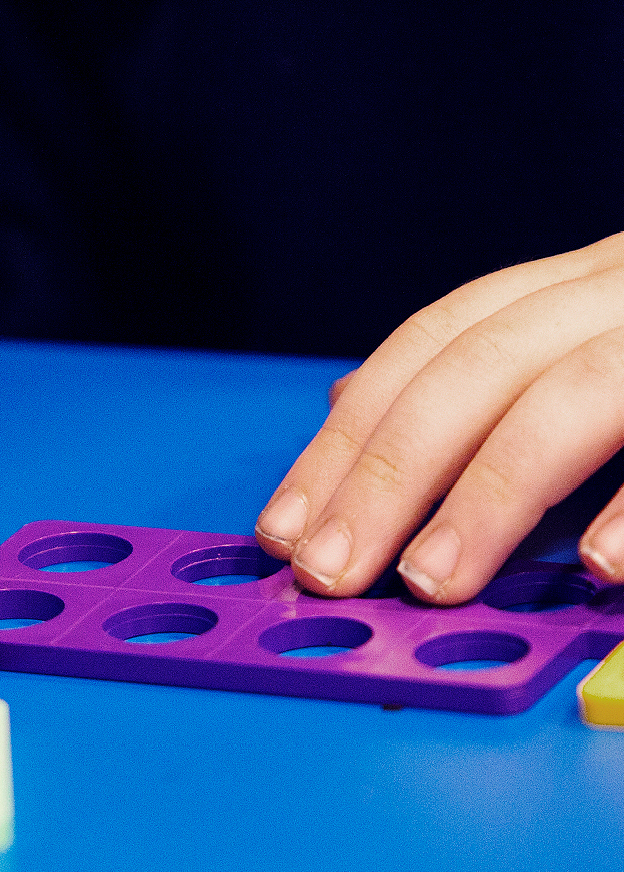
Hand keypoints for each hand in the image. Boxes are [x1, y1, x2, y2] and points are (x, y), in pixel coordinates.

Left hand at [255, 230, 623, 601]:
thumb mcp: (579, 342)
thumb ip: (474, 376)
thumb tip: (341, 397)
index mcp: (571, 289)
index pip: (428, 348)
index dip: (343, 439)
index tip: (281, 529)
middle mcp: (617, 289)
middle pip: (476, 369)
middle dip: (385, 476)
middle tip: (330, 572)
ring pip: (570, 396)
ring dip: (488, 497)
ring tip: (431, 581)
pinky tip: (595, 565)